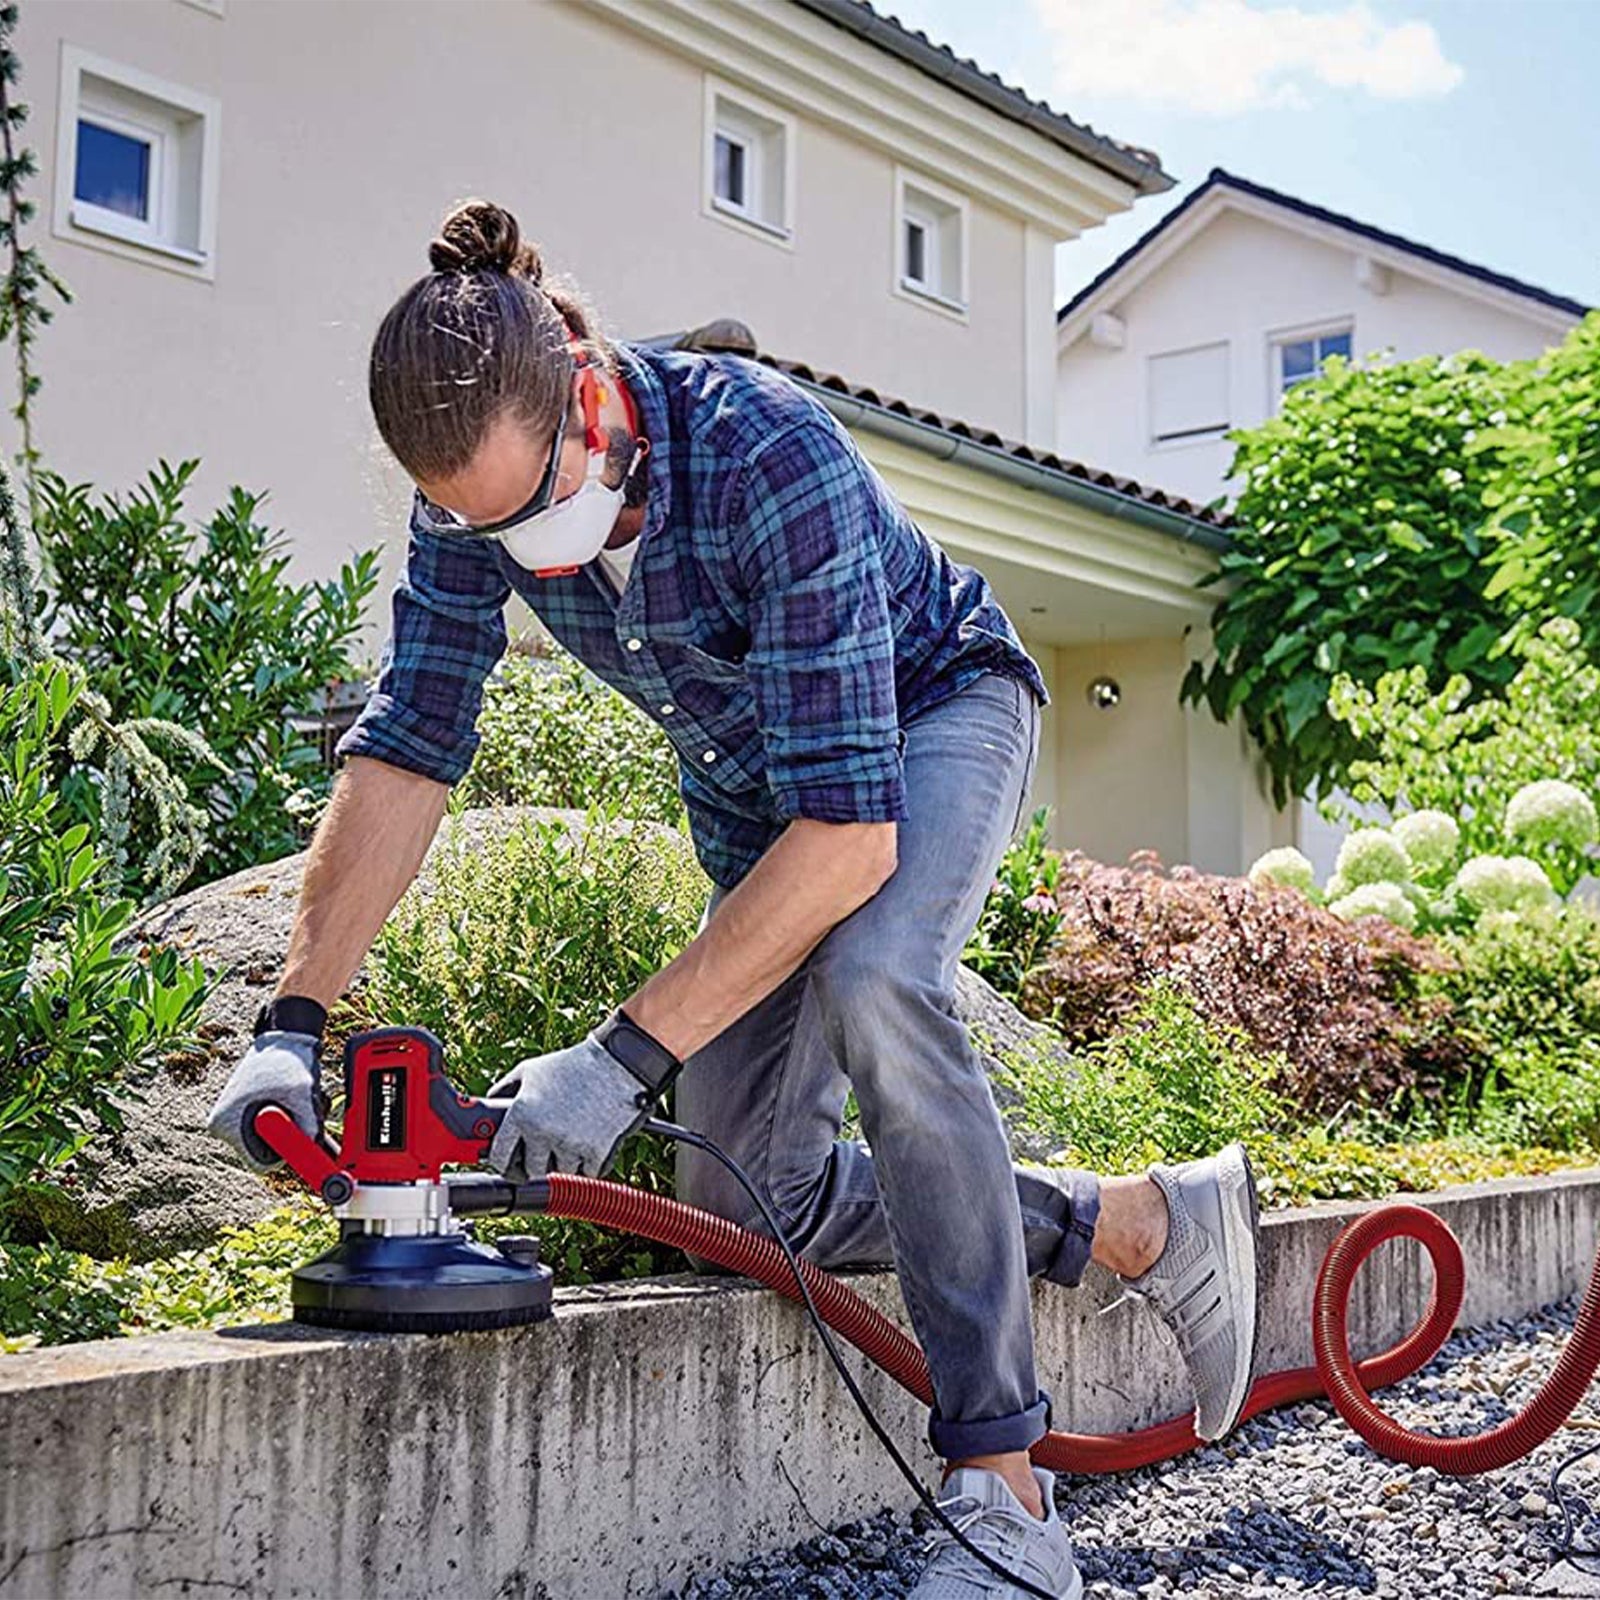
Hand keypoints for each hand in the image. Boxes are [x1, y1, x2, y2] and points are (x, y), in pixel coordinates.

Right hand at [205, 1031, 323, 1170]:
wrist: (285, 1031)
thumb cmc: (286, 1059)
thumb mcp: (301, 1095)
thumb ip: (308, 1125)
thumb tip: (313, 1147)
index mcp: (224, 1124)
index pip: (259, 1162)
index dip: (286, 1154)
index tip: (306, 1144)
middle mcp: (228, 1123)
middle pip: (270, 1149)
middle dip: (293, 1135)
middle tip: (309, 1114)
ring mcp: (241, 1115)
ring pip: (278, 1135)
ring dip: (297, 1122)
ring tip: (302, 1097)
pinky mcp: (254, 1107)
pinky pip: (280, 1122)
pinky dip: (294, 1113)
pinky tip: (300, 1095)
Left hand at [487, 1033, 649, 1178]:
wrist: (615, 1064)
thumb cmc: (573, 1065)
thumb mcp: (530, 1070)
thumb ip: (505, 1088)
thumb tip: (492, 1103)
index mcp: (521, 1116)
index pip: (499, 1157)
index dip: (502, 1162)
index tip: (508, 1162)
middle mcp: (542, 1134)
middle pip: (530, 1171)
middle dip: (535, 1163)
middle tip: (543, 1153)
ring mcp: (569, 1146)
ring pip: (559, 1173)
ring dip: (564, 1162)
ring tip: (570, 1139)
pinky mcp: (596, 1153)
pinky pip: (586, 1174)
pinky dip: (587, 1164)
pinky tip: (588, 1142)